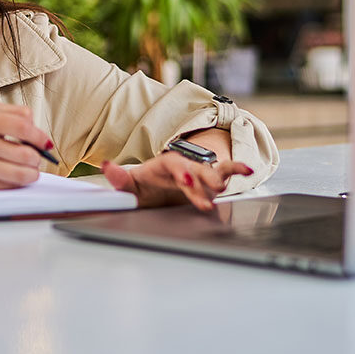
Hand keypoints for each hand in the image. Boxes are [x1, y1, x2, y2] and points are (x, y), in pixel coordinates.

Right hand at [0, 104, 51, 189]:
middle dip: (37, 158)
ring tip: (30, 170)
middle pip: (25, 153)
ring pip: (20, 173)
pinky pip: (8, 185)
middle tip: (36, 158)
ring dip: (32, 174)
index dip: (39, 136)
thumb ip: (13, 114)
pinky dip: (17, 182)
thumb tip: (39, 134)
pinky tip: (14, 176)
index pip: (22, 126)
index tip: (45, 143)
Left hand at [102, 153, 252, 210]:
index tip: (187, 182)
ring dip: (220, 176)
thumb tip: (106, 165)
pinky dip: (236, 169)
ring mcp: (198, 173)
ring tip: (232, 181)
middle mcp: (184, 166)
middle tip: (214, 188)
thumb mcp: (130, 184)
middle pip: (196, 169)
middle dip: (204, 178)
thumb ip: (120, 177)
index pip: (174, 166)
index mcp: (165, 165)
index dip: (182, 174)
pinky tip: (247, 170)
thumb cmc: (145, 186)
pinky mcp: (208, 181)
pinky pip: (225, 172)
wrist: (156, 188)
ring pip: (212, 171)